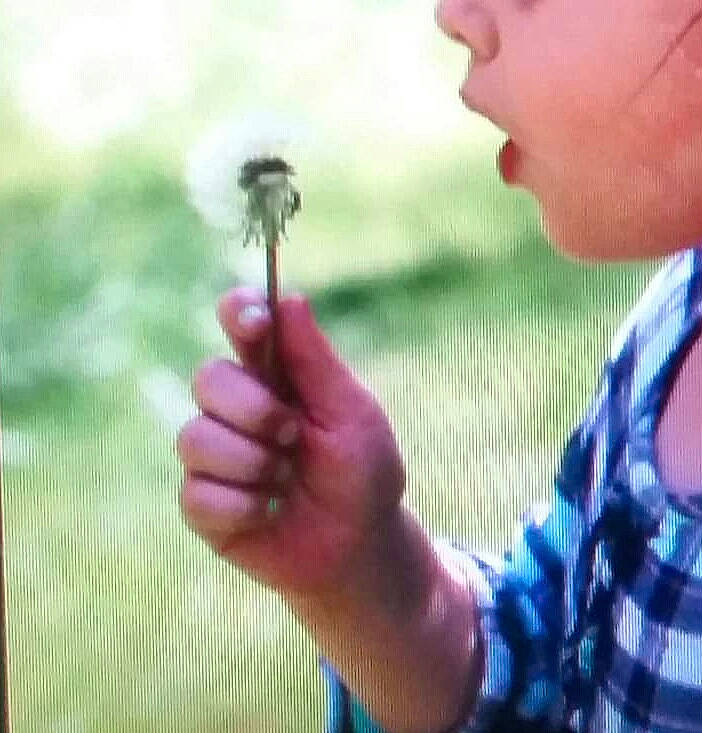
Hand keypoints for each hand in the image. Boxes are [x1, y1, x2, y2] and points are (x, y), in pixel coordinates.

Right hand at [177, 289, 406, 599]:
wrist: (357, 549)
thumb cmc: (362, 473)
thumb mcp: (351, 413)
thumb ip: (316, 361)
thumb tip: (289, 298)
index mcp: (274, 372)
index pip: (240, 319)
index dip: (238, 311)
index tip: (257, 324)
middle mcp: (235, 406)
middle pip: (207, 377)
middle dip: (253, 409)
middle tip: (292, 434)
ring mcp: (214, 454)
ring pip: (194, 437)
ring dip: (250, 463)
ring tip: (285, 480)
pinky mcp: (203, 504)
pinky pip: (195, 493)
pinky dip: (241, 505)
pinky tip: (268, 512)